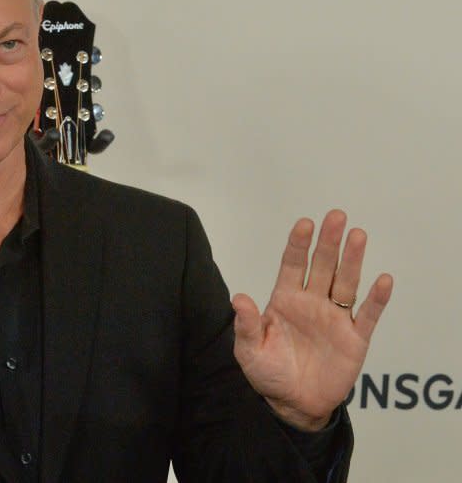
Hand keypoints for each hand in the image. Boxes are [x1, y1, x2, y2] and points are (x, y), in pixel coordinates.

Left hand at [231, 209, 392, 430]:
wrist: (293, 404)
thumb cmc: (268, 373)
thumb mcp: (249, 351)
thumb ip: (246, 325)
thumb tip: (239, 298)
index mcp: (285, 300)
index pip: (292, 264)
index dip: (298, 244)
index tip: (305, 223)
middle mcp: (311, 302)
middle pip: (322, 265)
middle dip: (328, 242)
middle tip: (336, 216)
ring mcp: (334, 318)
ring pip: (345, 282)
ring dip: (352, 260)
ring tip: (358, 235)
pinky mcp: (354, 339)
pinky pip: (367, 315)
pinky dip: (376, 299)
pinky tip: (382, 280)